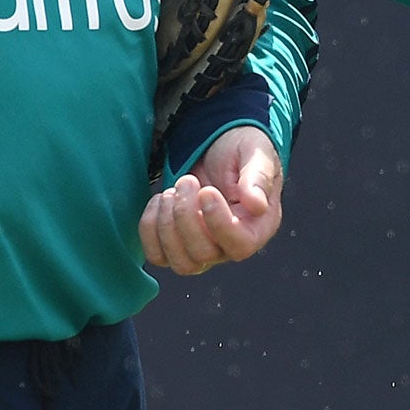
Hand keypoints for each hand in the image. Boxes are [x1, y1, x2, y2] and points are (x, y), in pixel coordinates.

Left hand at [138, 125, 282, 275]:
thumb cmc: (240, 150)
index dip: (219, 223)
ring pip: (181, 263)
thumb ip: (259, 177)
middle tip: (186, 180)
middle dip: (186, 215)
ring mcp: (204, 249)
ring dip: (167, 225)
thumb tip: (257, 205)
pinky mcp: (178, 245)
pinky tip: (160, 200)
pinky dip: (150, 229)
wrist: (216, 146)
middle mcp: (232, 245)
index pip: (241, 245)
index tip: (206, 191)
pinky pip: (158, 256)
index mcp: (259, 226)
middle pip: (204, 255)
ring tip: (172, 190)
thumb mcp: (255, 152)